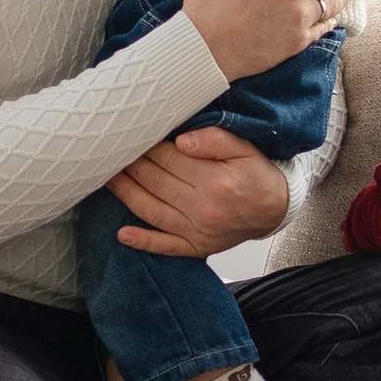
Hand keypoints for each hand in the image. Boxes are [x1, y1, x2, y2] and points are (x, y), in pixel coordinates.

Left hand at [104, 124, 291, 260]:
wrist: (274, 209)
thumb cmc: (256, 174)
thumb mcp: (244, 148)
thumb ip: (214, 140)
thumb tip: (182, 140)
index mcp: (215, 180)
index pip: (168, 158)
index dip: (146, 145)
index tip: (130, 133)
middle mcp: (203, 207)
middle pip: (155, 182)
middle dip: (130, 165)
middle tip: (109, 151)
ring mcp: (197, 230)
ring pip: (151, 210)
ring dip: (125, 194)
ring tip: (105, 178)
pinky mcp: (196, 247)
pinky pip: (165, 246)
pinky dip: (143, 241)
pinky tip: (122, 234)